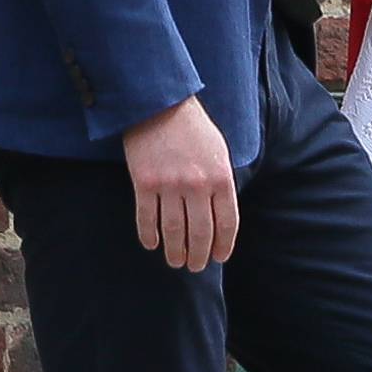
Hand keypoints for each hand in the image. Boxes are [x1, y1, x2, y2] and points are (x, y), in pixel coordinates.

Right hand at [123, 97, 238, 271]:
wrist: (160, 104)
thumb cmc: (193, 129)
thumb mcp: (219, 152)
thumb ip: (222, 183)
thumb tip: (220, 218)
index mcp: (221, 177)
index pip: (227, 223)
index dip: (223, 245)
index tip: (218, 257)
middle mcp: (197, 184)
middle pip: (201, 233)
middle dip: (199, 255)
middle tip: (195, 266)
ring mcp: (170, 185)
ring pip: (174, 231)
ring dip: (175, 252)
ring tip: (175, 262)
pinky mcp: (144, 183)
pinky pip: (147, 219)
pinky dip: (149, 236)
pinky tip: (152, 245)